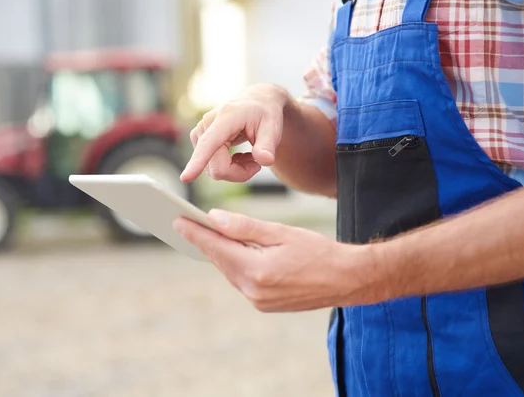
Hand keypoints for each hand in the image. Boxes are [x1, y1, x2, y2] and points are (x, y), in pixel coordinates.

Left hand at [173, 210, 386, 311]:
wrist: (347, 280)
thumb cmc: (318, 251)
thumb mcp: (281, 233)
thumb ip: (246, 227)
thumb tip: (215, 219)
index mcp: (257, 271)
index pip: (216, 247)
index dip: (195, 232)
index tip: (177, 219)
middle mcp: (253, 290)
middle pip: (220, 261)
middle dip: (203, 241)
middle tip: (184, 223)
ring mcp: (259, 301)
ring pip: (230, 271)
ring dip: (219, 253)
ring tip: (204, 234)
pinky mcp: (265, 305)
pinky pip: (241, 281)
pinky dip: (235, 265)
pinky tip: (231, 252)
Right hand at [180, 84, 290, 182]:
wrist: (257, 103)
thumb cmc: (266, 114)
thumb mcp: (273, 127)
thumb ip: (268, 145)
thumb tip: (265, 161)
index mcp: (225, 118)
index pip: (209, 144)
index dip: (198, 162)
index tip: (185, 178)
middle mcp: (207, 125)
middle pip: (217, 168)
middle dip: (239, 173)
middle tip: (258, 162)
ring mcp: (200, 134)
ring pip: (214, 170)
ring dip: (235, 170)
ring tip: (250, 156)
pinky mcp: (199, 141)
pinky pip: (212, 167)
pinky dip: (229, 167)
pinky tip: (240, 156)